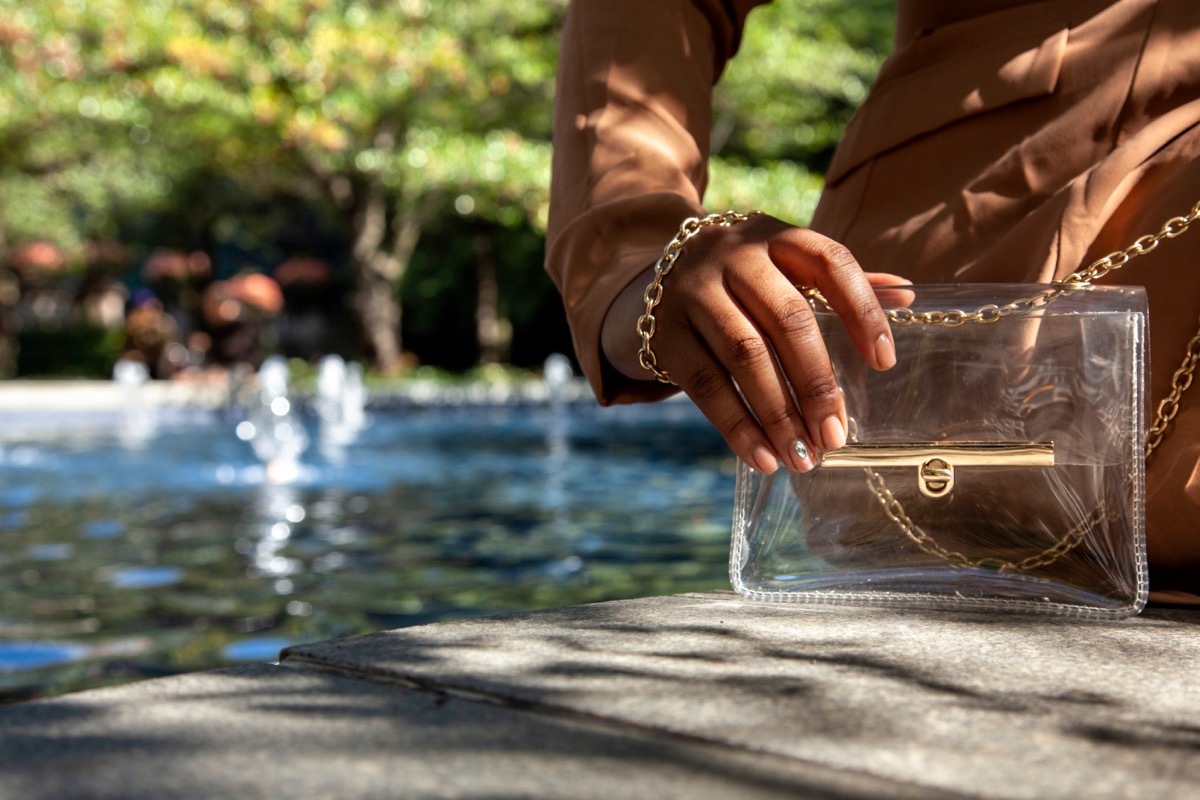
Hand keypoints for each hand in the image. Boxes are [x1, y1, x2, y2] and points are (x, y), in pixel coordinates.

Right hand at [601, 213, 907, 473]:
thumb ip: (838, 283)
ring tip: (803, 457)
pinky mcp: (662, 333)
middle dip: (817, 383)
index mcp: (775, 236)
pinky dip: (738, 426)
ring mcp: (691, 292)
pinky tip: (763, 459)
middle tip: (837, 436)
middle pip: (786, 319)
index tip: (885, 362)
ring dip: (779, 414)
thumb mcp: (782, 271)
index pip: (830, 262)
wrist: (644, 289)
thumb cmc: (737, 286)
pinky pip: (705, 385)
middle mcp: (732, 255)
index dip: (862, 310)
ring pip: (745, 355)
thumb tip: (909, 295)